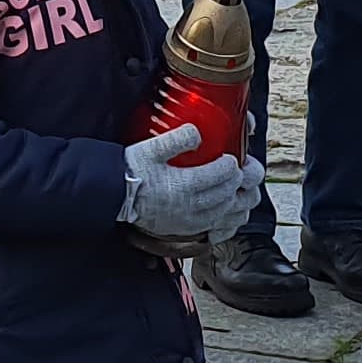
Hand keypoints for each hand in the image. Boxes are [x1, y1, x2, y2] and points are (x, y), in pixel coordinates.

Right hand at [120, 129, 262, 241]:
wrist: (116, 196)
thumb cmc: (133, 172)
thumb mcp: (151, 148)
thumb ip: (176, 139)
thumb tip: (198, 132)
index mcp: (184, 184)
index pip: (222, 175)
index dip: (233, 165)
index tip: (233, 157)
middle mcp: (191, 206)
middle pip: (230, 194)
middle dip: (242, 180)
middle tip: (244, 168)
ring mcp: (191, 221)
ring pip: (228, 214)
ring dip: (240, 201)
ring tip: (241, 189)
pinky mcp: (187, 230)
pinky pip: (218, 230)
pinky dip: (230, 221)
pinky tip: (231, 213)